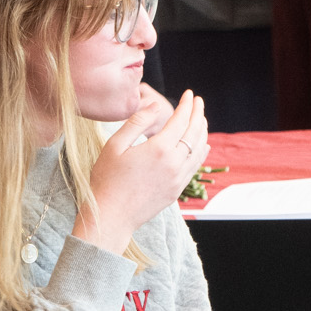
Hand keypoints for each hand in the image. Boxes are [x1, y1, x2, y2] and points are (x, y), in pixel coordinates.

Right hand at [73, 88, 207, 253]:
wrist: (111, 216)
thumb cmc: (107, 179)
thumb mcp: (115, 145)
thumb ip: (137, 122)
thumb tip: (156, 105)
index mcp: (159, 149)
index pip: (181, 120)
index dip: (186, 105)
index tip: (189, 94)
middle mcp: (174, 163)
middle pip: (195, 132)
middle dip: (198, 113)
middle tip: (198, 101)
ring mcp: (178, 178)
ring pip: (199, 149)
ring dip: (202, 131)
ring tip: (201, 118)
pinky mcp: (178, 189)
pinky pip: (196, 165)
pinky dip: (202, 151)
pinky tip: (203, 144)